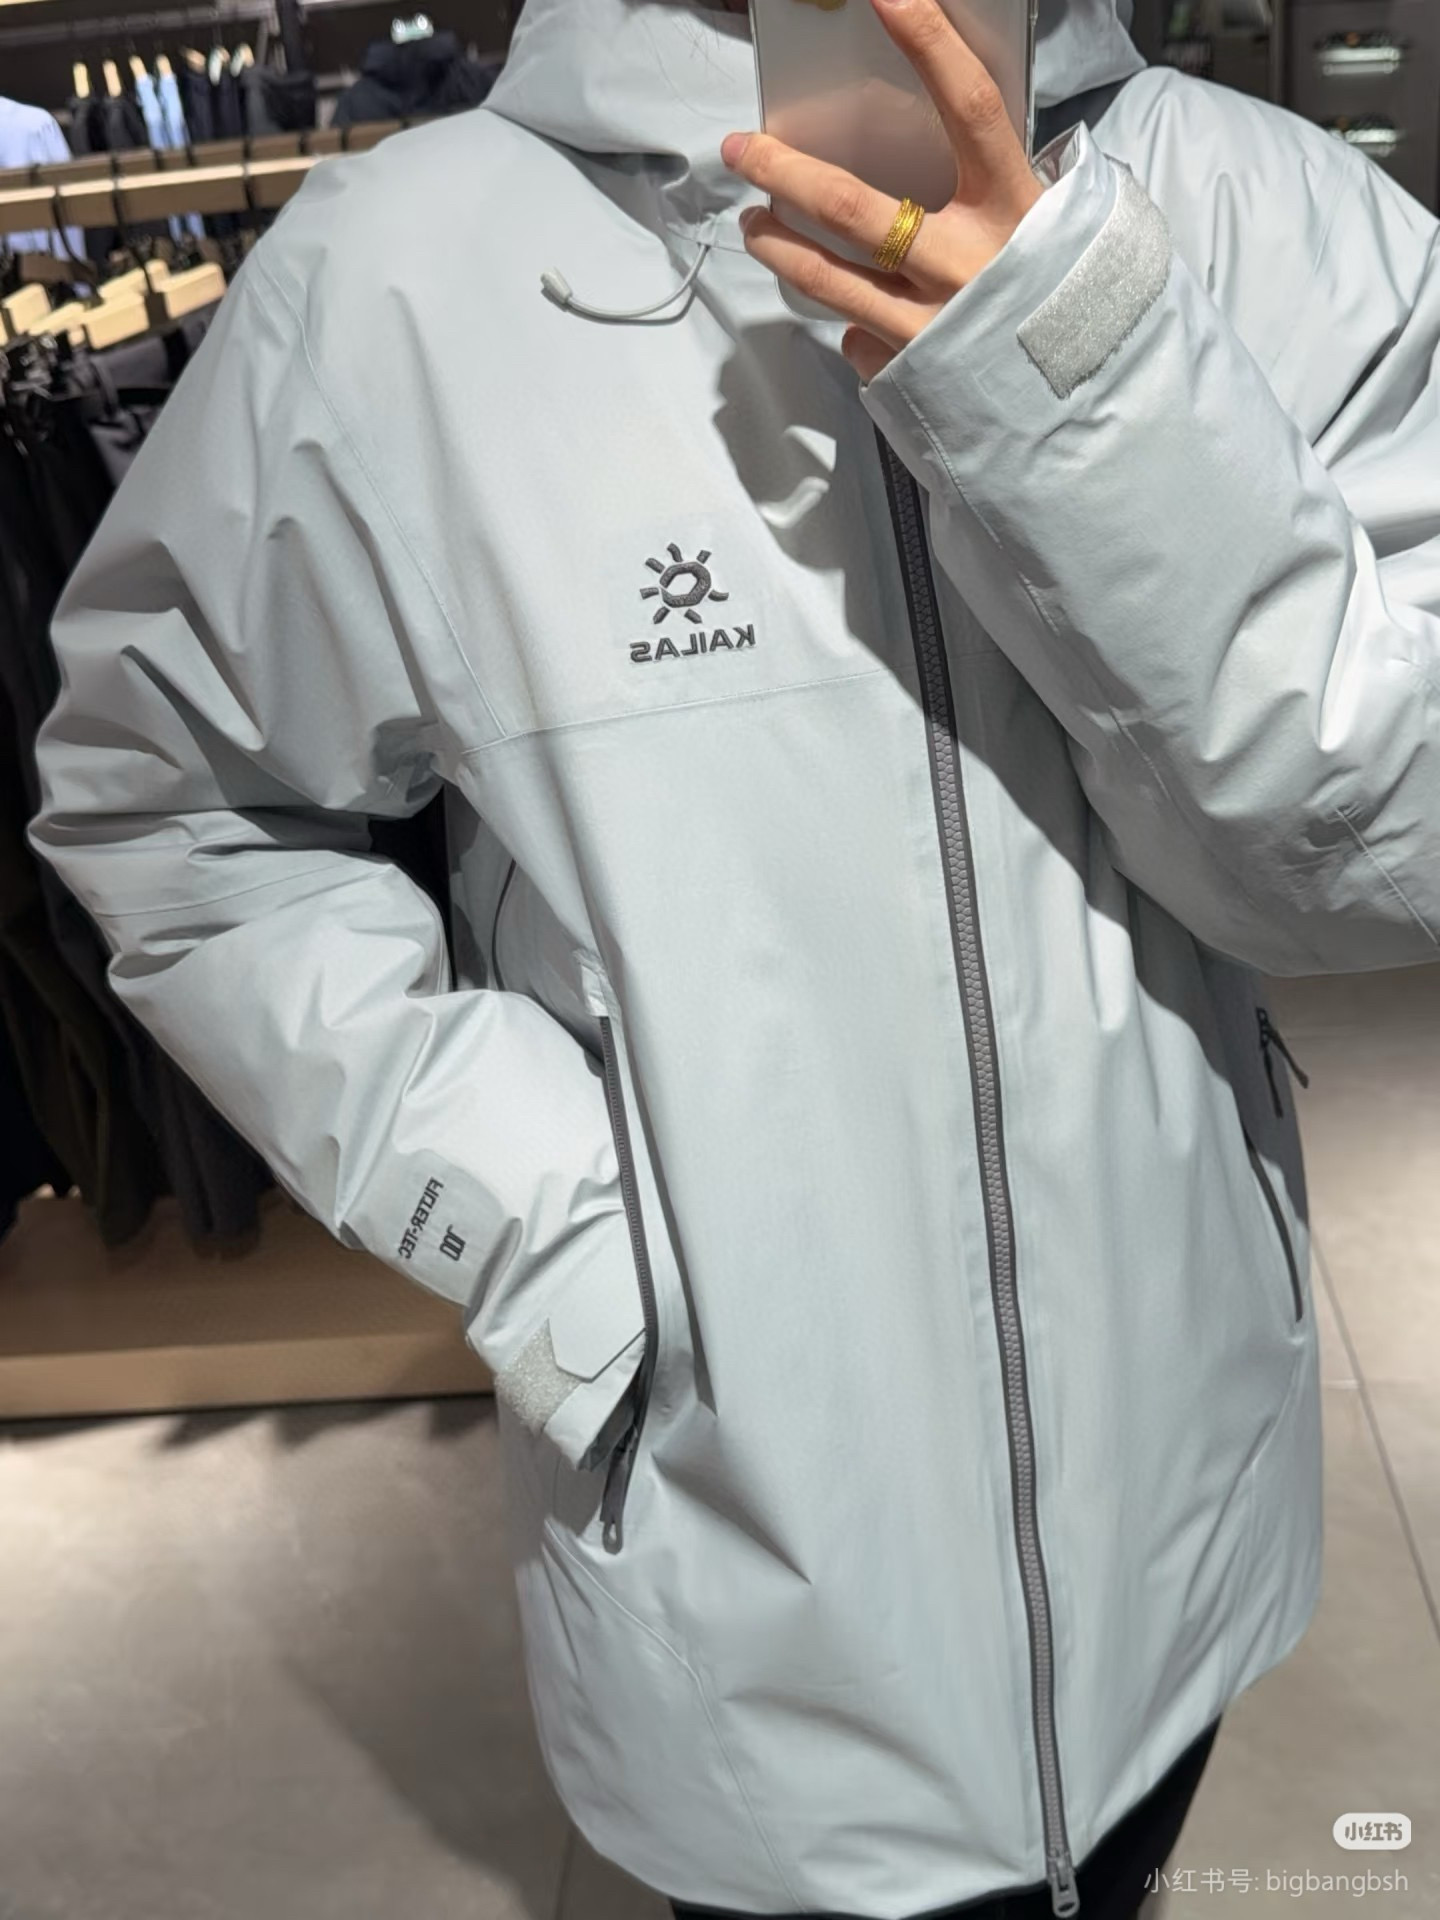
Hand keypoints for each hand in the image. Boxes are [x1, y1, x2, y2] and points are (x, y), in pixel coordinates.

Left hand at [720, 0, 1044, 381]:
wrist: (1082, 408)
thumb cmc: (1061, 305)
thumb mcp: (1047, 230)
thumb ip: (991, 190)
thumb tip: (935, 143)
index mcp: (1016, 212)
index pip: (970, 108)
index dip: (930, 46)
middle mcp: (968, 266)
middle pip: (851, 206)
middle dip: (784, 172)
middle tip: (742, 150)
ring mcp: (934, 326)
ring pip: (828, 278)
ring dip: (779, 245)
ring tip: (756, 222)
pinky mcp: (911, 374)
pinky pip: (858, 338)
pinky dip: (850, 324)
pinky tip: (847, 314)